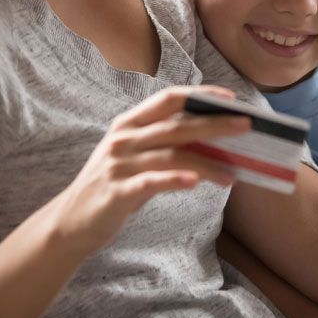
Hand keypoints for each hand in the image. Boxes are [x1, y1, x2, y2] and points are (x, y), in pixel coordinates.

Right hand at [48, 85, 250, 257]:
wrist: (71, 222)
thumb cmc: (112, 185)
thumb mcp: (134, 157)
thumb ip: (163, 144)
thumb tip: (211, 140)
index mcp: (128, 124)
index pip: (169, 99)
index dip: (200, 96)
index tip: (230, 99)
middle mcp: (123, 139)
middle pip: (176, 126)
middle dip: (214, 124)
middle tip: (246, 126)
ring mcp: (119, 165)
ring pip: (171, 156)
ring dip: (206, 163)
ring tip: (232, 173)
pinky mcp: (117, 193)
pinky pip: (151, 183)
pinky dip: (175, 180)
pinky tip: (196, 182)